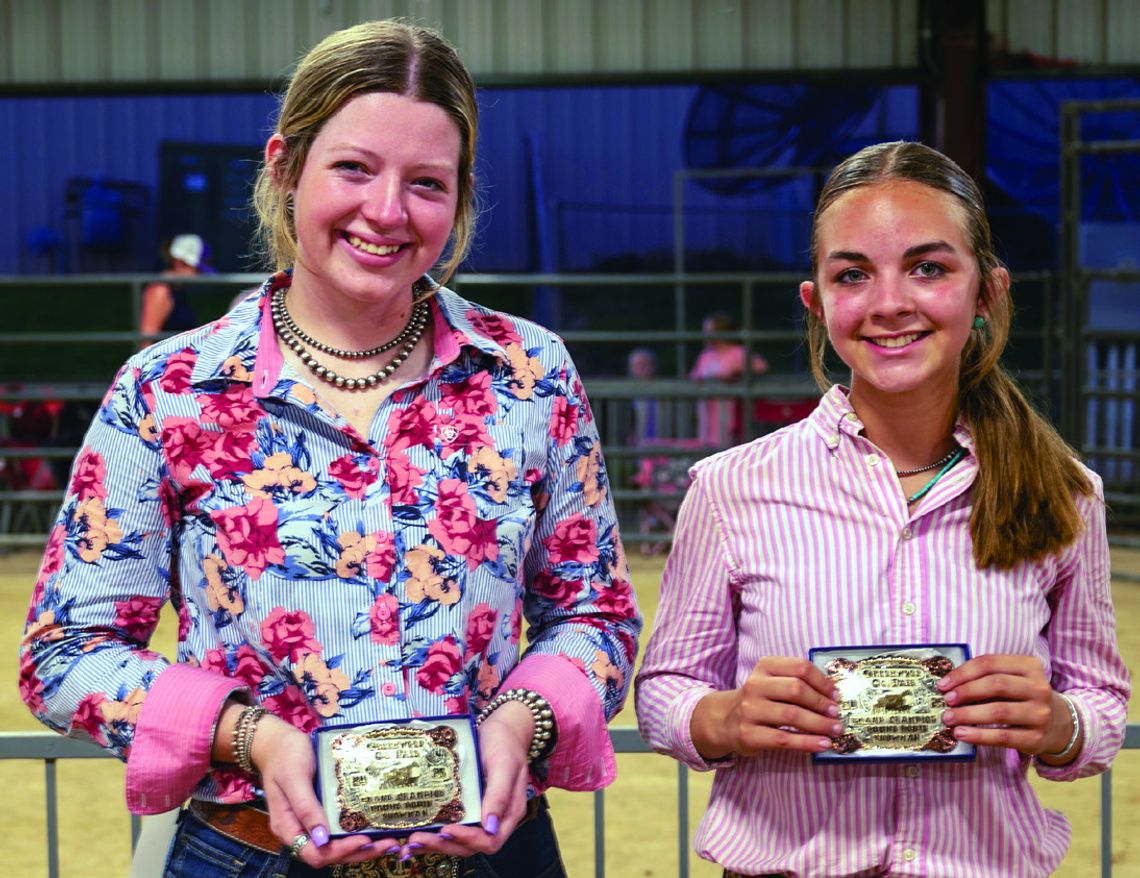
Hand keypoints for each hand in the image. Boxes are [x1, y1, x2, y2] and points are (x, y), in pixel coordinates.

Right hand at [252, 715, 383, 867]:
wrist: (278, 741)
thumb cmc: (285, 756)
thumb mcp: (294, 777)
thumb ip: (305, 807)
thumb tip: (322, 839)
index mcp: (287, 827)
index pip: (315, 853)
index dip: (340, 852)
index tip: (364, 840)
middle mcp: (300, 830)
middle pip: (329, 854)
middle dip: (358, 852)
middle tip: (388, 844)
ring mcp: (311, 822)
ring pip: (336, 845)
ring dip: (361, 847)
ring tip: (388, 841)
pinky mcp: (322, 812)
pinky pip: (339, 829)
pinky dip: (357, 833)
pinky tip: (376, 827)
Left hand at [393, 701, 533, 860]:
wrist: (500, 728)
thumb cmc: (505, 744)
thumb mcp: (505, 764)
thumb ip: (500, 794)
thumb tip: (489, 827)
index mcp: (507, 813)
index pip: (490, 841)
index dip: (468, 840)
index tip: (447, 830)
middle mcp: (491, 819)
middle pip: (469, 846)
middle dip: (443, 845)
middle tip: (417, 839)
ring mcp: (476, 813)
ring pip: (456, 840)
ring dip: (433, 844)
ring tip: (410, 842)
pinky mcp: (463, 806)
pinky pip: (449, 825)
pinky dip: (432, 833)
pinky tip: (412, 833)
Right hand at [691, 656, 840, 758]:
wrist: (725, 720)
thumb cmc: (759, 700)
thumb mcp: (771, 682)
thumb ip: (796, 682)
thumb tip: (833, 696)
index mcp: (764, 666)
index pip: (799, 667)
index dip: (822, 681)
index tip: (836, 695)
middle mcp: (755, 685)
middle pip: (796, 689)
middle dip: (822, 703)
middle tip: (837, 714)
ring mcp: (750, 710)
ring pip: (792, 715)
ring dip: (819, 724)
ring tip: (835, 730)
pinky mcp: (749, 734)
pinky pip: (784, 739)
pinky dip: (808, 742)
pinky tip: (823, 744)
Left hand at [937, 654, 1074, 756]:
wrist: (1058, 724)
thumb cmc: (1022, 696)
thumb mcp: (1012, 678)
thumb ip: (986, 677)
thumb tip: (948, 685)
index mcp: (1029, 666)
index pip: (990, 663)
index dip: (963, 673)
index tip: (943, 684)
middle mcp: (1038, 688)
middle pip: (996, 685)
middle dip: (966, 692)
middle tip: (946, 700)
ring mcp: (1040, 714)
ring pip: (999, 711)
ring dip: (968, 714)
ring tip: (948, 718)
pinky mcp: (1037, 738)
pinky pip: (1003, 737)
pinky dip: (979, 735)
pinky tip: (961, 734)